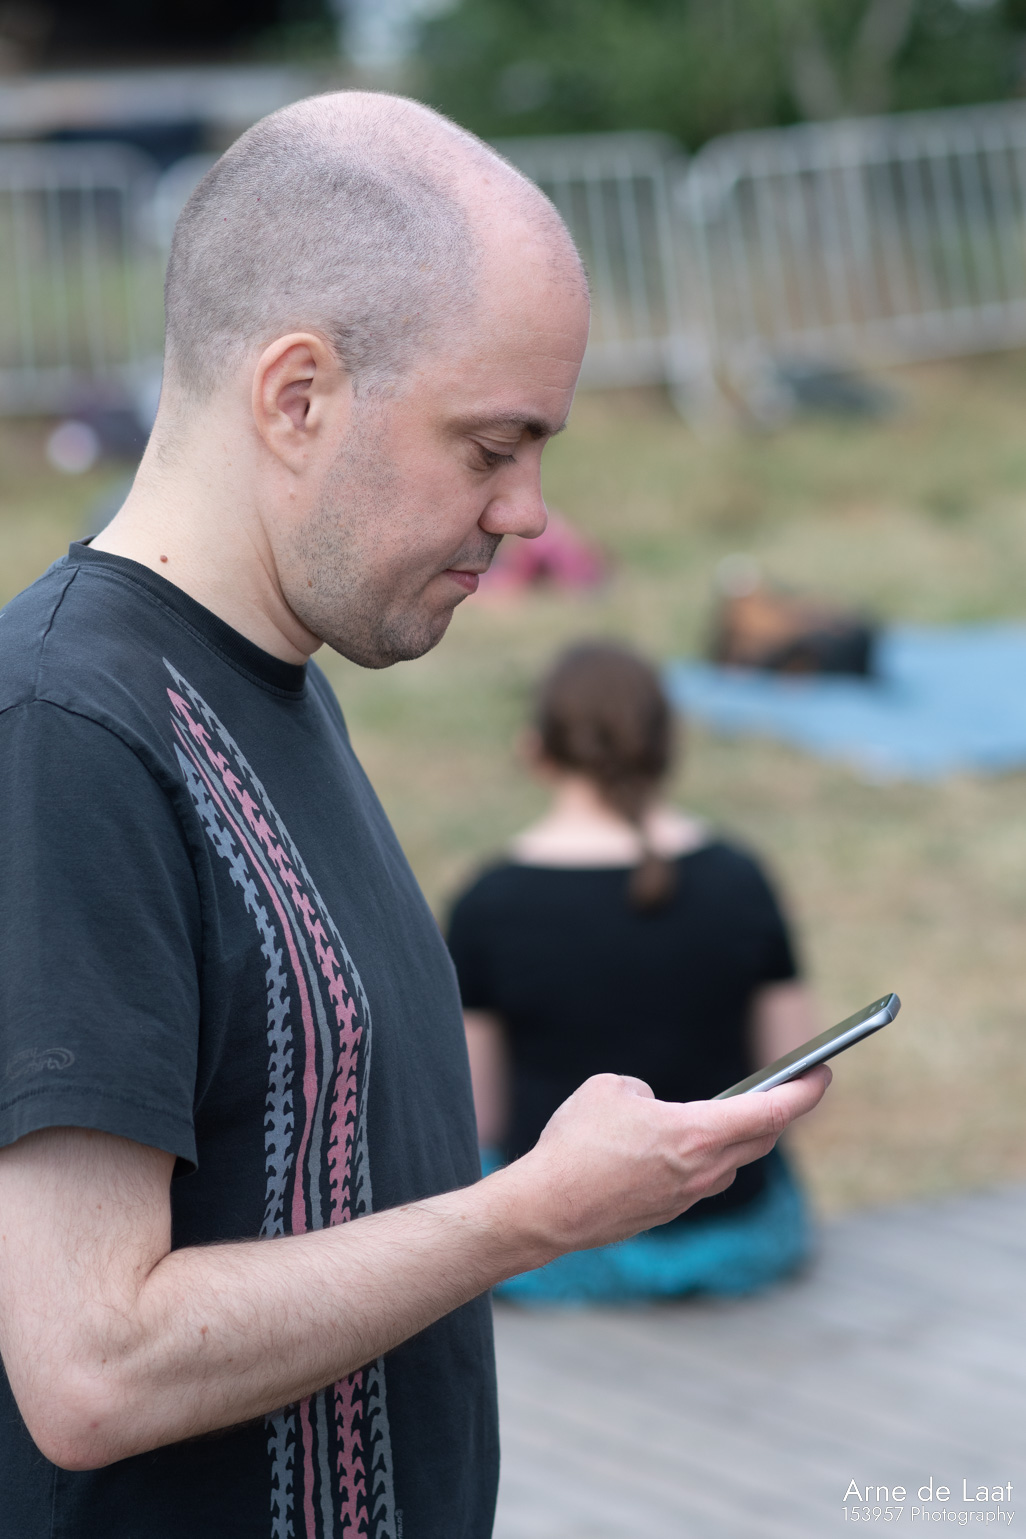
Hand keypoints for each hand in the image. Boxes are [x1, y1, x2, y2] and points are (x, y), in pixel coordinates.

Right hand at [496, 1066, 829, 1260]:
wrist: (547, 1209)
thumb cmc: (576, 1143)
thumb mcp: (611, 1089)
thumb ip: (646, 1093)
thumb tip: (653, 1110)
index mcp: (699, 1133)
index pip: (773, 1110)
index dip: (806, 1091)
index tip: (823, 1074)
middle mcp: (705, 1171)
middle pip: (762, 1138)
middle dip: (781, 1112)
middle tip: (791, 1089)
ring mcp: (688, 1197)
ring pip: (732, 1163)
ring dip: (740, 1138)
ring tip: (736, 1114)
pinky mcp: (668, 1213)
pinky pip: (701, 1180)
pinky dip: (704, 1159)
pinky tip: (683, 1146)